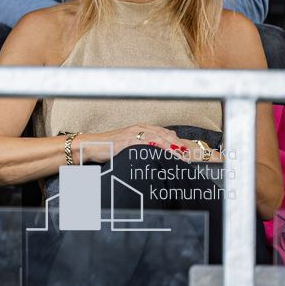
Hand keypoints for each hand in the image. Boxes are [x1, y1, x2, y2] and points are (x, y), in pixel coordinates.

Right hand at [76, 124, 190, 164]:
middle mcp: (140, 128)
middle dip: (182, 145)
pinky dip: (162, 148)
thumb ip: (142, 147)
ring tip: (186, 157)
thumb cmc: (108, 147)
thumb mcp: (128, 146)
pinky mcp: (129, 139)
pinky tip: (170, 155)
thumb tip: (157, 154)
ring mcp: (134, 132)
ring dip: (175, 148)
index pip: (165, 133)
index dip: (179, 142)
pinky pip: (150, 143)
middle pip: (167, 135)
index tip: (191, 151)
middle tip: (194, 155)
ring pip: (161, 138)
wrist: (90, 145)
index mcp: (141, 128)